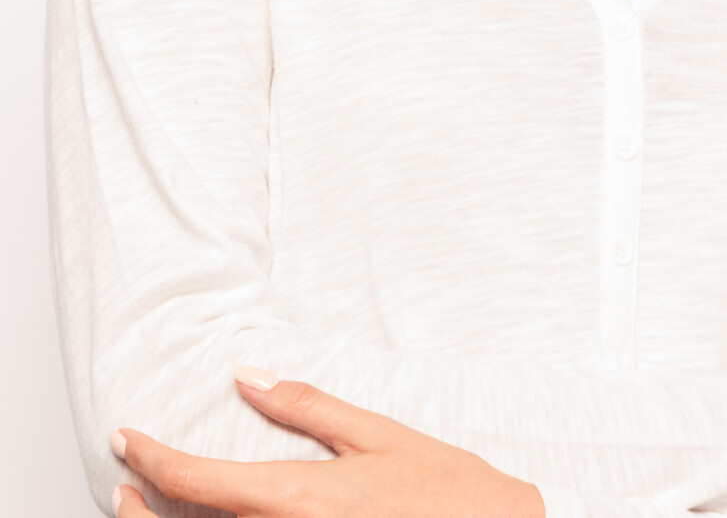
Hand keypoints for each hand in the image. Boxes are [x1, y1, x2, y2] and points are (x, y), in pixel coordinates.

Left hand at [109, 366, 545, 517]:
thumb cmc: (448, 493)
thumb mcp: (377, 436)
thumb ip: (307, 408)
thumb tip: (248, 378)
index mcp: (298, 501)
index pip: (199, 482)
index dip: (152, 458)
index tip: (126, 437)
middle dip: (143, 510)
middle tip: (123, 481)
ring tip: (153, 503)